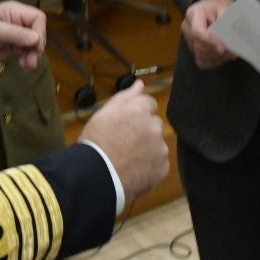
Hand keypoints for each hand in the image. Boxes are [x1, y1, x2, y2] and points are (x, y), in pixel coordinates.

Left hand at [0, 1, 47, 69]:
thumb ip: (16, 34)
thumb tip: (37, 39)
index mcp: (15, 11)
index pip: (37, 18)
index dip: (40, 31)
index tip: (35, 45)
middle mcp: (18, 21)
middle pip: (38, 32)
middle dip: (37, 46)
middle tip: (31, 60)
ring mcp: (16, 34)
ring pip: (34, 43)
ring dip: (33, 55)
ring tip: (27, 65)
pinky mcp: (13, 46)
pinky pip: (26, 51)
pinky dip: (28, 58)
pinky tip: (23, 65)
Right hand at [77, 80, 168, 204]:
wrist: (98, 175)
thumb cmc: (96, 141)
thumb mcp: (104, 113)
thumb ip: (126, 96)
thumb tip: (140, 84)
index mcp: (141, 109)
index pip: (149, 103)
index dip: (137, 113)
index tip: (126, 123)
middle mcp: (155, 126)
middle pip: (154, 124)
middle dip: (145, 130)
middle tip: (126, 142)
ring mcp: (161, 148)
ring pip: (158, 144)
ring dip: (148, 148)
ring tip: (128, 158)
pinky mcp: (163, 168)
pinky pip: (159, 164)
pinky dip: (150, 166)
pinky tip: (134, 170)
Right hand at [181, 0, 235, 69]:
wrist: (214, 6)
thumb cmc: (219, 6)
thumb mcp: (225, 7)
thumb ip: (225, 22)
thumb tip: (225, 39)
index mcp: (193, 13)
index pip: (197, 31)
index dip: (210, 42)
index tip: (223, 48)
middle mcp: (187, 26)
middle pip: (198, 45)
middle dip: (216, 51)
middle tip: (232, 51)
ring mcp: (188, 38)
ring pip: (200, 55)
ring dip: (217, 57)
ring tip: (231, 53)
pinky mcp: (192, 48)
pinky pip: (201, 60)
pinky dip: (213, 61)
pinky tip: (223, 56)